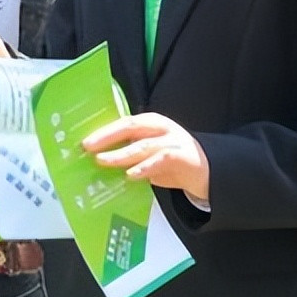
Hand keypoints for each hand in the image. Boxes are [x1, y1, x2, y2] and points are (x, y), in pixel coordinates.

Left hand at [81, 113, 209, 201]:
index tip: (84, 140)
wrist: (212, 172)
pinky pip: (161, 160)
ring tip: (103, 161)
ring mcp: (172, 140)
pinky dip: (145, 167)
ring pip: (142, 145)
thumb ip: (131, 156)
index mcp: (150, 123)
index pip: (123, 122)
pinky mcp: (182, 156)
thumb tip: (100, 163)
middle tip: (88, 146)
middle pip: (130, 126)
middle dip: (107, 136)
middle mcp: (160, 128)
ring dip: (121, 154)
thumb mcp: (150, 155)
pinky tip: (131, 174)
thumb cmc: (174, 163)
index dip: (103, 130)